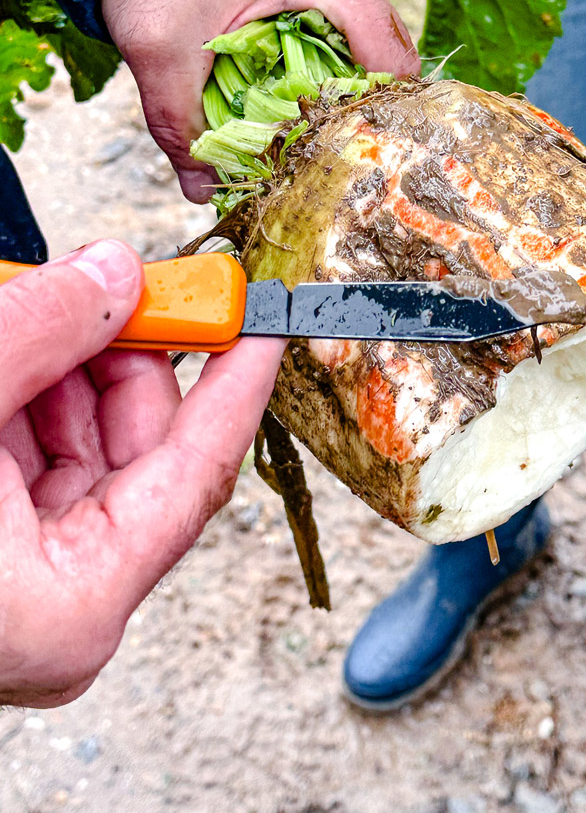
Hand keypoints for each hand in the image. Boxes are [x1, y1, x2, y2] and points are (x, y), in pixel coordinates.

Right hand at [0, 240, 284, 706]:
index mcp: (72, 604)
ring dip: (64, 368)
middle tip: (120, 284)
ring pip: (78, 449)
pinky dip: (23, 399)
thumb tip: (112, 274)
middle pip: (134, 452)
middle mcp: (58, 606)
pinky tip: (13, 349)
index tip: (265, 324)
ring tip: (43, 307)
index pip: (197, 474)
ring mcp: (18, 586)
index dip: (235, 387)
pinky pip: (28, 460)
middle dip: (125, 356)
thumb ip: (39, 333)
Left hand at [102, 0, 418, 200]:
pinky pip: (346, 14)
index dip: (368, 121)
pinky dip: (323, 47)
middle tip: (307, 144)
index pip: (392, 69)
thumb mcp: (158, 43)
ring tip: (292, 111)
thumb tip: (201, 189)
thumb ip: (179, 124)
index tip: (333, 154)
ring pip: (364, 37)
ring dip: (334, 76)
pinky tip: (285, 70)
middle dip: (349, 104)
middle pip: (384, 56)